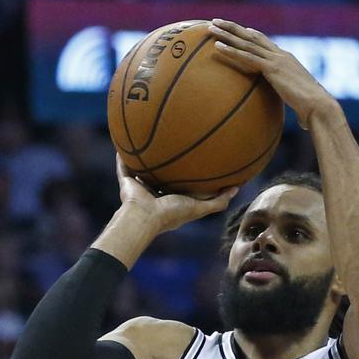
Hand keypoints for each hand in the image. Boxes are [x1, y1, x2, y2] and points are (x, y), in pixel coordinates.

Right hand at [114, 155, 236, 234]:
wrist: (144, 217)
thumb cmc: (171, 214)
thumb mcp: (200, 208)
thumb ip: (218, 201)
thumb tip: (237, 188)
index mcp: (170, 200)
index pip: (179, 186)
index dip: (186, 175)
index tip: (195, 162)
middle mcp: (154, 193)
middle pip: (160, 176)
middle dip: (166, 166)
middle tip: (174, 147)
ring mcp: (139, 188)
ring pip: (142, 170)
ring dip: (143, 160)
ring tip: (147, 141)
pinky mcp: (126, 183)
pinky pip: (123, 167)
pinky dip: (122, 158)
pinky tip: (124, 143)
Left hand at [209, 19, 338, 129]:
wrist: (319, 106)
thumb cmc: (310, 109)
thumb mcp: (297, 99)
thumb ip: (290, 99)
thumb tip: (296, 117)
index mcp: (287, 60)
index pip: (265, 43)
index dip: (251, 34)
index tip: (238, 29)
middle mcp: (281, 55)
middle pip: (253, 36)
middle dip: (234, 28)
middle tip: (217, 21)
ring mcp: (277, 60)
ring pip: (247, 43)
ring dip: (227, 34)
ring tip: (211, 27)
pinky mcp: (273, 68)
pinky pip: (247, 57)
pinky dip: (231, 51)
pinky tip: (217, 46)